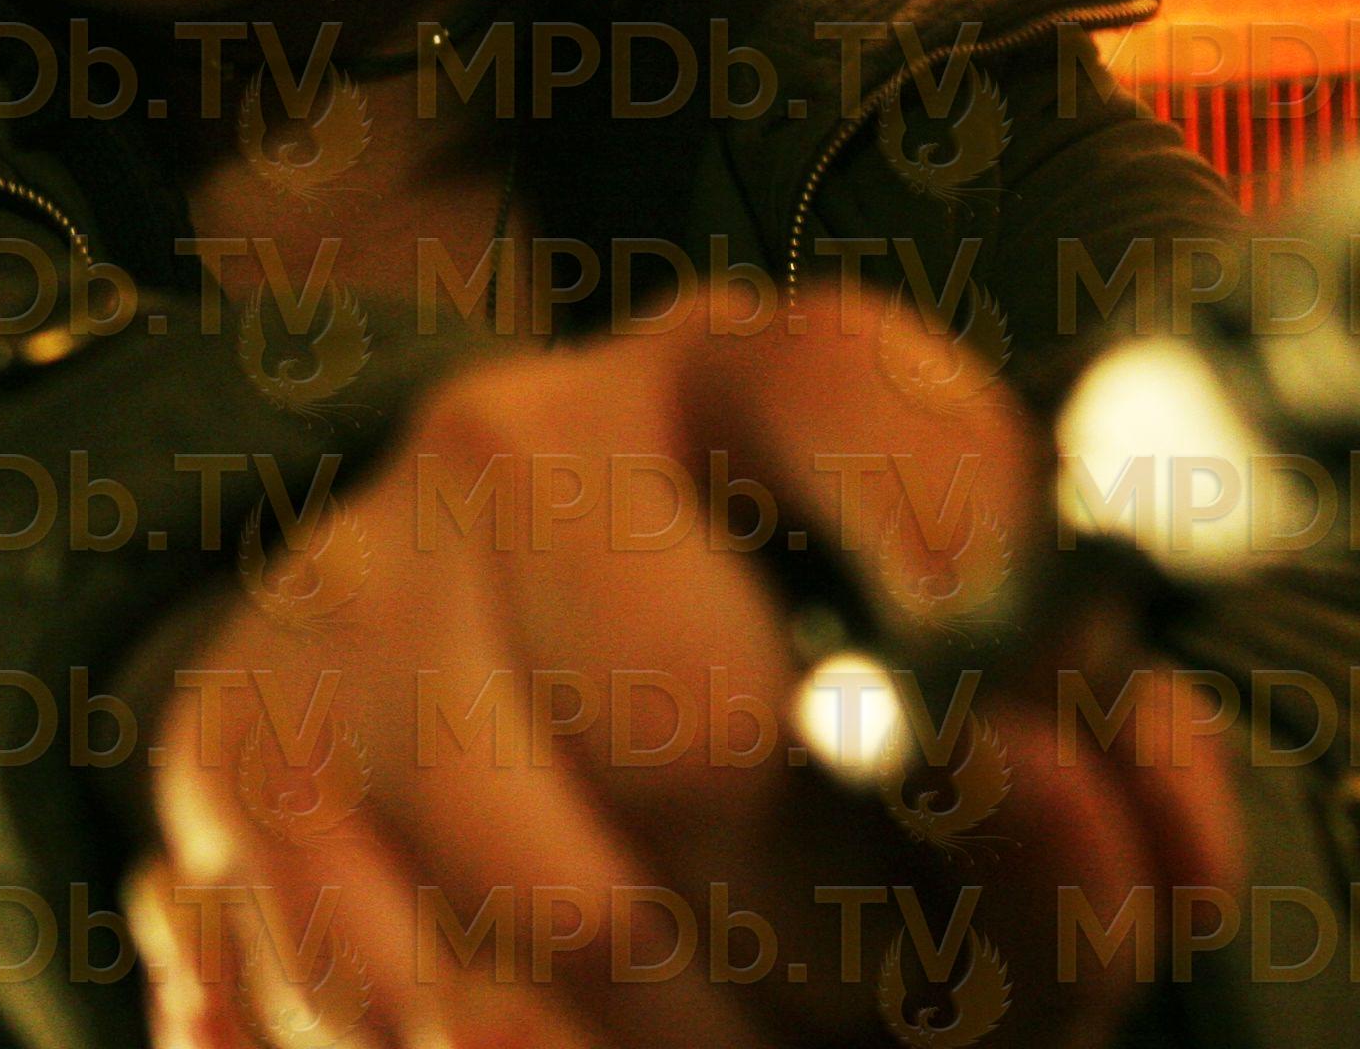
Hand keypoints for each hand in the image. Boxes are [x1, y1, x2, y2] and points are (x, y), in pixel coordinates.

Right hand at [132, 278, 1249, 1048]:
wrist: (417, 644)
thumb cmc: (737, 662)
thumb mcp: (916, 652)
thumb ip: (1074, 735)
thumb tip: (1125, 816)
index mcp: (718, 377)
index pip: (856, 407)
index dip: (984, 589)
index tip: (1080, 773)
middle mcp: (511, 451)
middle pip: (702, 739)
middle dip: (858, 946)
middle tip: (917, 1007)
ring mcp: (351, 606)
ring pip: (567, 927)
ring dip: (721, 1037)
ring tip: (776, 1029)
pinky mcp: (234, 765)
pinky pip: (421, 1009)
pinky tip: (620, 1032)